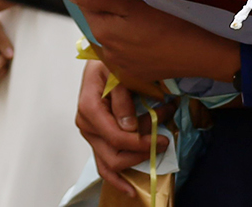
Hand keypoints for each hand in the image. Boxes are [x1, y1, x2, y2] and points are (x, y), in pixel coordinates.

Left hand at [67, 0, 239, 84]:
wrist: (203, 54)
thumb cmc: (170, 22)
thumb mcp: (132, 3)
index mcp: (102, 30)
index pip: (86, 0)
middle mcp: (107, 50)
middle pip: (99, 18)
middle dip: (109, 4)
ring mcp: (122, 64)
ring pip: (114, 33)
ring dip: (121, 21)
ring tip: (145, 14)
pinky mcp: (138, 72)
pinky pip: (127, 50)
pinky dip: (133, 39)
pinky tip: (151, 33)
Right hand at [75, 60, 166, 195]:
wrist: (102, 61)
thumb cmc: (109, 62)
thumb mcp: (116, 70)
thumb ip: (121, 97)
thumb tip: (129, 127)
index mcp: (89, 108)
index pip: (116, 137)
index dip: (140, 142)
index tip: (161, 137)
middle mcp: (87, 125)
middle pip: (115, 154)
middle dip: (142, 150)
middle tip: (164, 139)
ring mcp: (91, 135)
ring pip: (112, 162)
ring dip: (138, 157)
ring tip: (158, 143)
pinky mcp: (97, 139)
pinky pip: (104, 165)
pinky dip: (117, 179)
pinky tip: (129, 190)